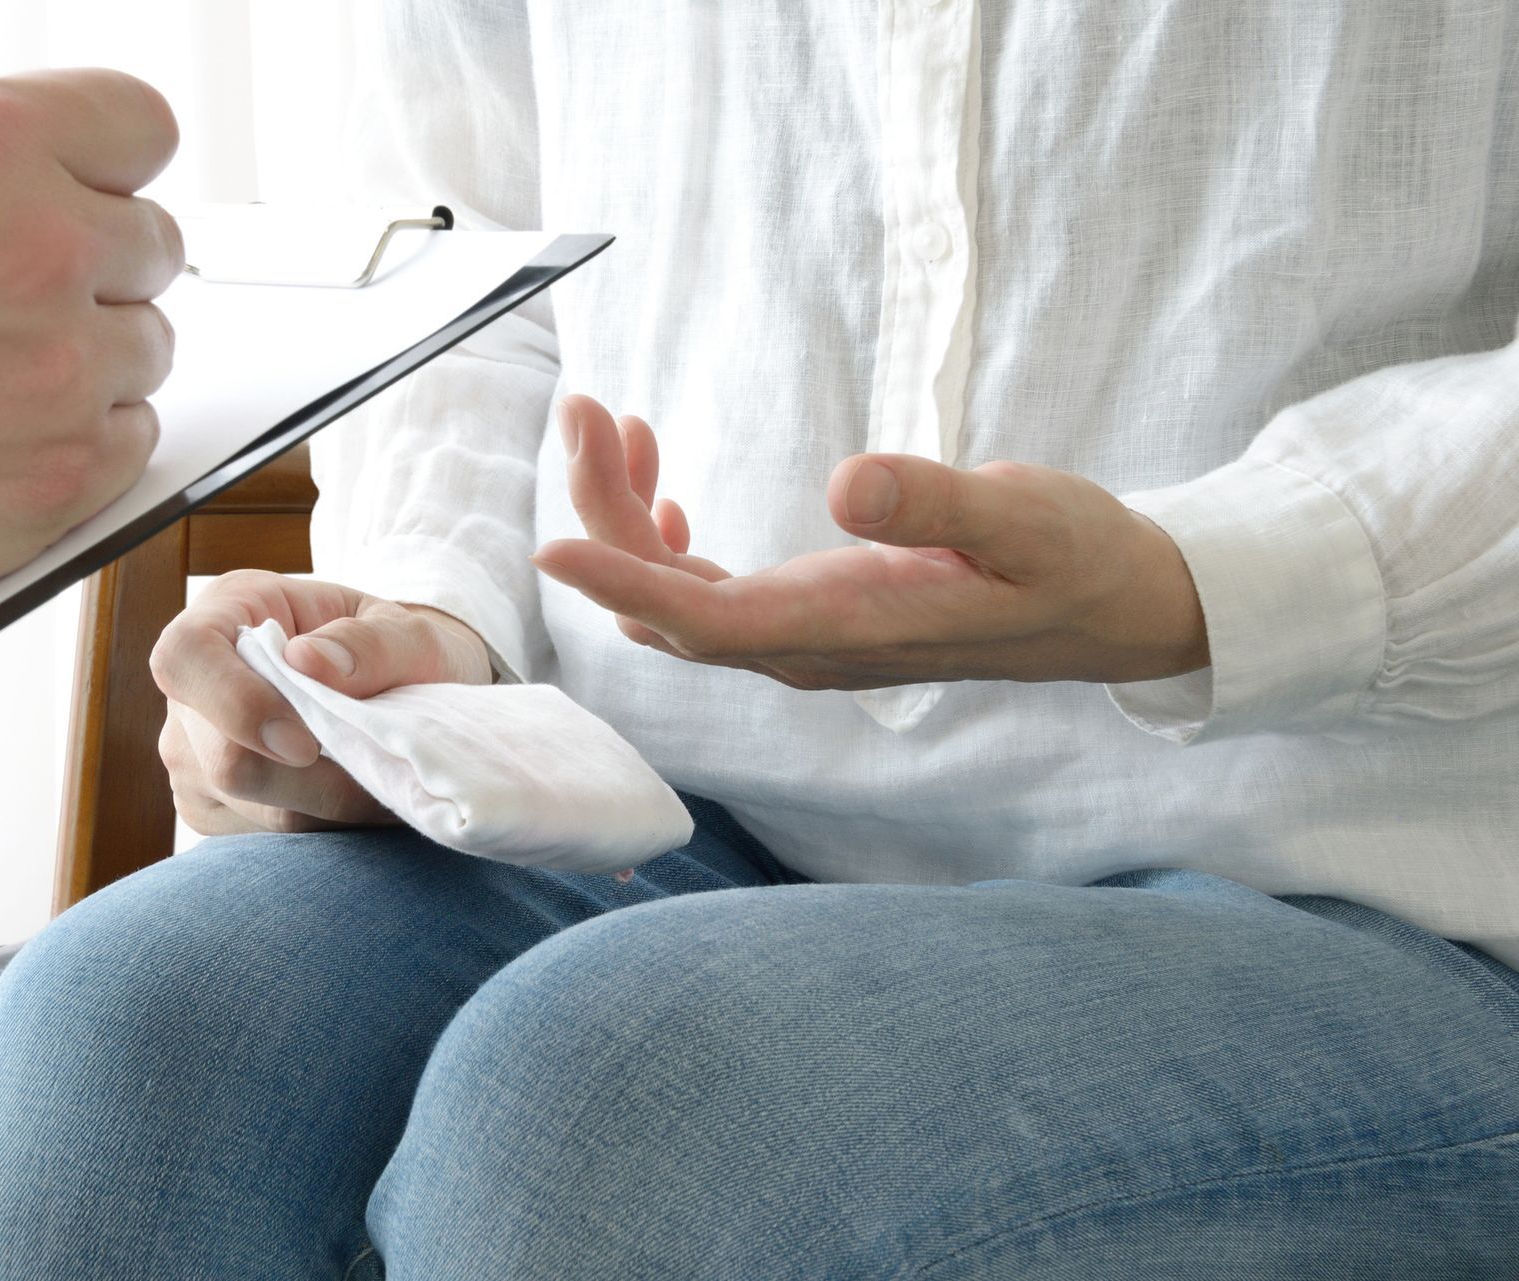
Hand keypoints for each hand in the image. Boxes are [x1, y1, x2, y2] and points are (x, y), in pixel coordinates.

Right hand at [151, 571, 491, 834]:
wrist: (398, 691)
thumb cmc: (395, 651)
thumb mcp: (409, 632)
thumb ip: (371, 643)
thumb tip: (308, 661)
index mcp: (228, 610)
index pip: (186, 658)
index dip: (235, 704)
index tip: (305, 744)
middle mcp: (192, 686)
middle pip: (224, 760)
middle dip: (314, 779)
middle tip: (384, 770)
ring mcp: (192, 752)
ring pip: (251, 807)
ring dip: (328, 804)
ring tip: (382, 780)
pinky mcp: (210, 805)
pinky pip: (262, 836)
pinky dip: (321, 822)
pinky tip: (353, 795)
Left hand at [531, 395, 1208, 689]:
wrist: (1108, 609)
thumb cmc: (1073, 559)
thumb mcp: (1023, 516)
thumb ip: (938, 503)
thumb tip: (847, 486)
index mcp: (844, 630)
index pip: (705, 621)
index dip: (624, 582)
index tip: (552, 543)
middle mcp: (805, 648)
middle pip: (665, 605)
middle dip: (605, 513)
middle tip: (586, 410)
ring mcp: (801, 639)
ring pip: (675, 599)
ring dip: (627, 521)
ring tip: (612, 424)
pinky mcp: (808, 619)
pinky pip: (705, 596)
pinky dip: (665, 541)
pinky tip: (665, 492)